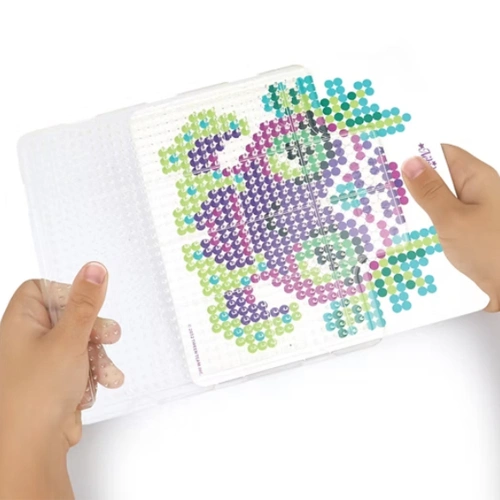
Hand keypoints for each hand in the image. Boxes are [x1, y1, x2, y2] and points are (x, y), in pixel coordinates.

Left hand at [0, 262, 123, 498]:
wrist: (33, 447)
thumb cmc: (36, 395)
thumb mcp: (70, 338)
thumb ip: (85, 302)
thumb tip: (94, 269)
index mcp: (20, 322)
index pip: (42, 289)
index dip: (67, 293)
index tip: (88, 304)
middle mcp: (28, 339)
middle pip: (68, 316)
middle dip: (93, 331)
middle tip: (108, 336)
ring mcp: (42, 361)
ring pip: (80, 343)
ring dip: (98, 357)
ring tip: (106, 372)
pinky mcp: (56, 380)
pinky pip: (82, 365)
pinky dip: (92, 374)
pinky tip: (95, 386)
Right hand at [402, 145, 499, 310]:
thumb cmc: (490, 250)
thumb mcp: (452, 219)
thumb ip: (429, 191)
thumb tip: (410, 162)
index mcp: (476, 178)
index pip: (442, 153)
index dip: (416, 153)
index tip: (388, 160)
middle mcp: (476, 191)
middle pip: (438, 177)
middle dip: (412, 184)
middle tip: (380, 190)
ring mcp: (472, 212)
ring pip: (437, 201)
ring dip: (417, 207)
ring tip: (387, 212)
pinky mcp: (468, 232)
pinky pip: (442, 220)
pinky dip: (426, 224)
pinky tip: (408, 233)